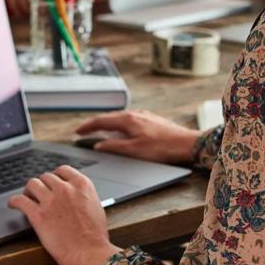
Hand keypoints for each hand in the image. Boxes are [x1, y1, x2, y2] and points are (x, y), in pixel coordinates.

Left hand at [8, 165, 120, 264]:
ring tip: (27, 197)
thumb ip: (83, 197)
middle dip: (42, 184)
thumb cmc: (95, 236)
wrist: (89, 252)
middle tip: (39, 193)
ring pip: (32, 184)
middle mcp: (65, 189)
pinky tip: (13, 204)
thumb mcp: (96, 207)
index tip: (52, 181)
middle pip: (46, 177)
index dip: (55, 176)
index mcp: (82, 185)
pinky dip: (14, 201)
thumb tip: (75, 197)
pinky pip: (20, 200)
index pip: (63, 170)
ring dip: (29, 190)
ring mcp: (50, 201)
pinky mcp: (38, 215)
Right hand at [75, 109, 201, 163]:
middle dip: (95, 124)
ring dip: (107, 124)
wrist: (186, 144)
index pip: (101, 121)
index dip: (87, 127)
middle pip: (109, 117)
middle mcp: (135, 114)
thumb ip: (114, 147)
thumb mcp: (134, 151)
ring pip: (119, 118)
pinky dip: (118, 125)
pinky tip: (121, 132)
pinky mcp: (151, 120)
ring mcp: (143, 115)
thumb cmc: (162, 148)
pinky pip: (129, 120)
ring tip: (99, 132)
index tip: (77, 132)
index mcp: (128, 120)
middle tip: (84, 132)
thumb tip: (98, 145)